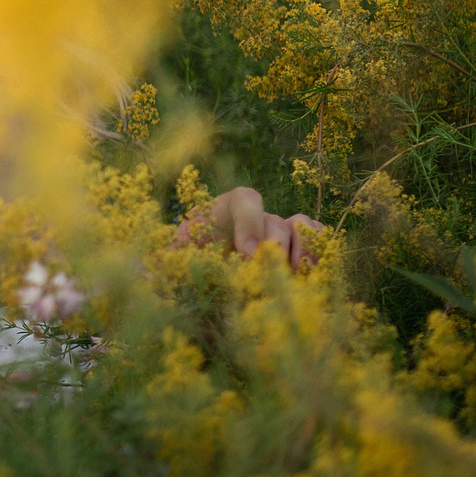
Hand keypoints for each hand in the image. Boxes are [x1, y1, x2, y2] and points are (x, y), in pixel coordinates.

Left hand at [183, 185, 320, 270]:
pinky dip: (320, 252)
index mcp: (224, 212)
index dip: (251, 222)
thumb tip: (155, 267)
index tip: (248, 254)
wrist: (206, 274)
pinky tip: (311, 277)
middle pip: (275, 220)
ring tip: (296, 278)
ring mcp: (279, 231)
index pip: (245, 199)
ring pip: (301, 227)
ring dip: (303, 251)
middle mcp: (255, 218)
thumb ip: (170, 257)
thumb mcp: (175, 255)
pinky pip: (317, 238)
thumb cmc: (190, 259)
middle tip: (269, 276)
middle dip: (275, 248)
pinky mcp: (296, 247)